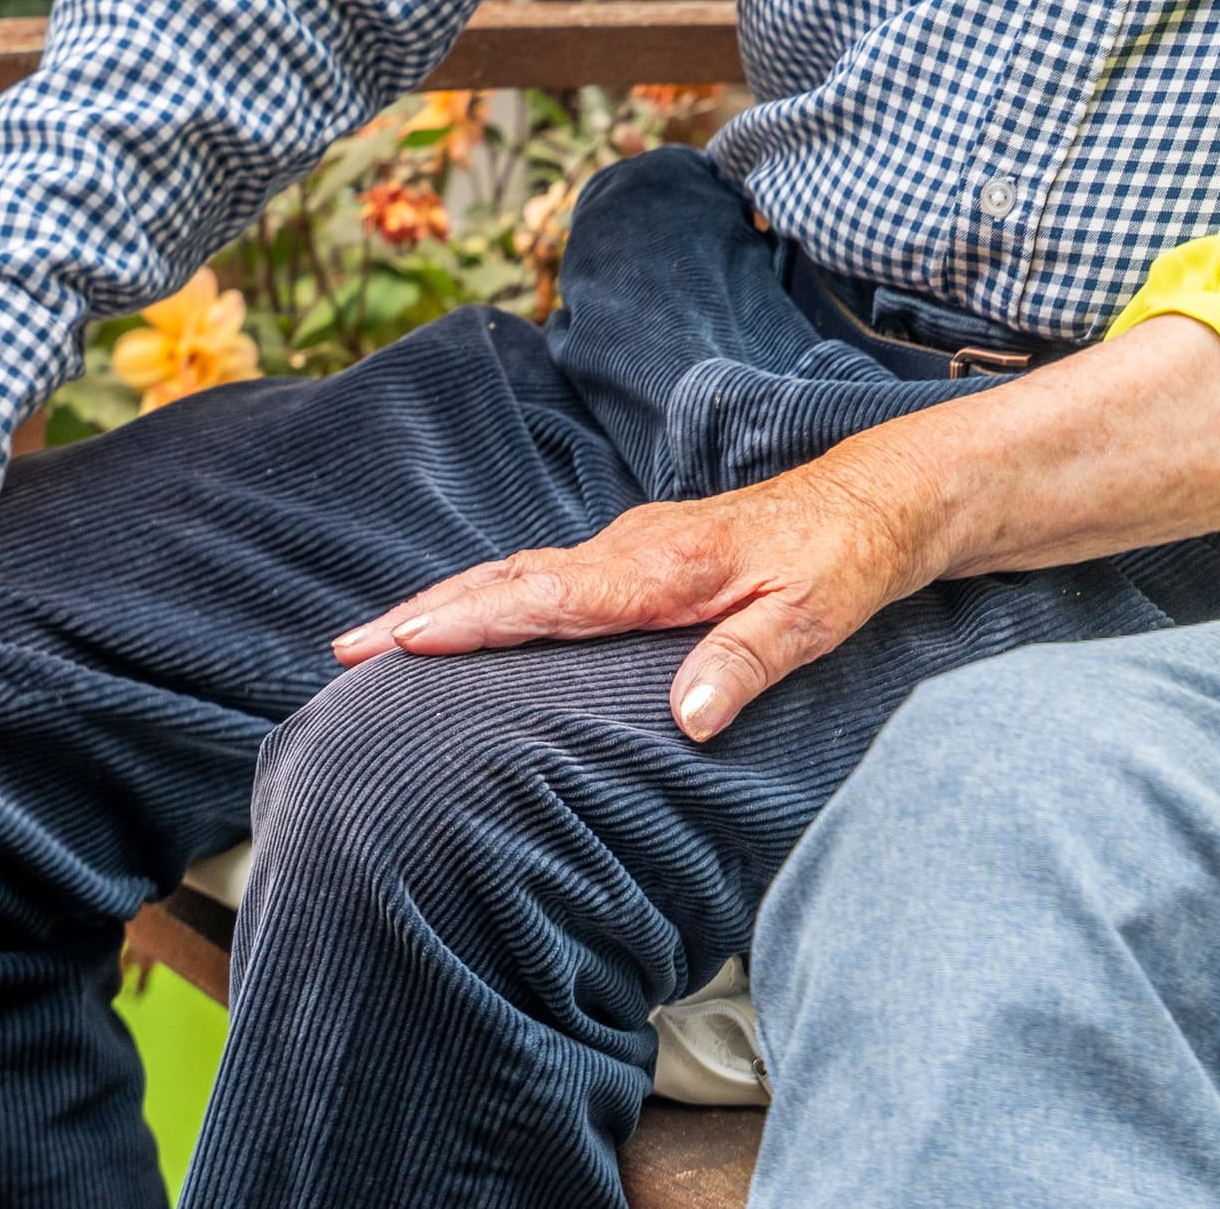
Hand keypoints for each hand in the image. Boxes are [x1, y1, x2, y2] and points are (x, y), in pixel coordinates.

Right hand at [333, 447, 942, 742]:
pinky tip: (464, 626)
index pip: (548, 597)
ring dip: (445, 605)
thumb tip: (689, 717)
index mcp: (660, 567)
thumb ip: (748, 662)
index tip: (400, 643)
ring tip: (372, 643)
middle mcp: (630, 550)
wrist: (876, 502)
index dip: (473, 622)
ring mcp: (627, 549)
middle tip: (343, 651)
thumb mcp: (813, 620)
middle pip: (508, 581)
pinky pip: (543, 579)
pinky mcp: (635, 559)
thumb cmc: (845, 564)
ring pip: (517, 576)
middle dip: (424, 613)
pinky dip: (488, 599)